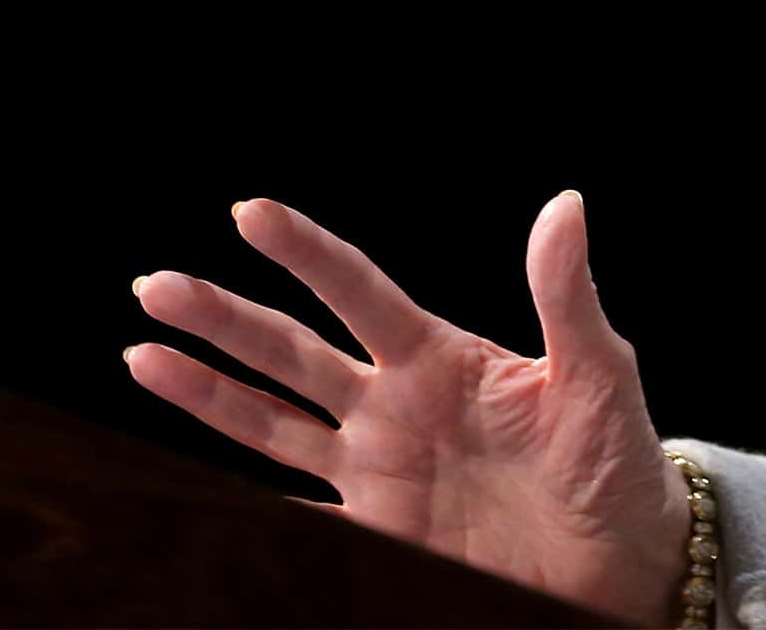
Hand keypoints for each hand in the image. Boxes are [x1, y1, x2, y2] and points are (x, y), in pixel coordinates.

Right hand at [124, 192, 695, 621]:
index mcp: (442, 358)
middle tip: (155, 286)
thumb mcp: (600, 373)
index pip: (358, 291)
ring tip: (141, 355)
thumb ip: (566, 295)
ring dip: (206, 391)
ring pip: (271, 421)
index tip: (249, 212)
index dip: (305, 252)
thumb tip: (566, 205)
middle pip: (291, 351)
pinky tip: (188, 483)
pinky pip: (294, 516)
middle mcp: (394, 406)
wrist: (624, 562)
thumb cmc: (618, 460)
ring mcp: (377, 470)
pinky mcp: (377, 533)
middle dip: (222, 318)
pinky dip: (238, 504)